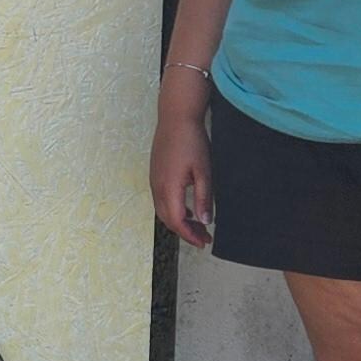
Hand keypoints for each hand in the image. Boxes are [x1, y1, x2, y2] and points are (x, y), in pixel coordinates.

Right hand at [150, 95, 216, 247]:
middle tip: (204, 237)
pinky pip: (162, 200)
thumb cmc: (192, 142)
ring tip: (198, 225)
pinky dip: (174, 210)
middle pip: (168, 220)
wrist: (175, 118)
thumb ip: (204, 198)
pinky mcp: (155, 174)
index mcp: (169, 188)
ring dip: (179, 222)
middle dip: (186, 232)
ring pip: (163, 211)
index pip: (178, 222)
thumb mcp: (203, 171)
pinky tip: (187, 208)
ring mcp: (154, 181)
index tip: (204, 243)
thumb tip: (206, 222)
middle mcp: (158, 188)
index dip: (190, 235)